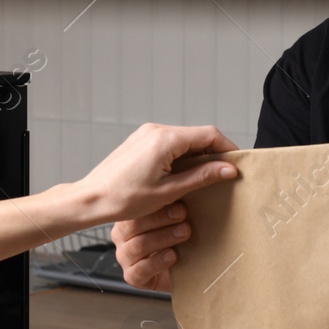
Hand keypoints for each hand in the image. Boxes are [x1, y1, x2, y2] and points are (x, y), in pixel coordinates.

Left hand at [75, 123, 236, 229]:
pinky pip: (170, 143)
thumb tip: (229, 169)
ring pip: (184, 139)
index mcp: (165, 139)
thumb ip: (202, 177)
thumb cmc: (124, 197)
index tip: (237, 165)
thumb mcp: (170, 191)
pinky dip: (182, 155)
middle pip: (197, 135)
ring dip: (198, 155)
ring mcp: (147, 133)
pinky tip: (184, 175)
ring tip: (205, 178)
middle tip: (225, 175)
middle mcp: (156, 129)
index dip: (227, 149)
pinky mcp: (141, 141)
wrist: (91, 198)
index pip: (209, 135)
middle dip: (214, 153)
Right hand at [111, 204, 192, 292]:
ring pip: (137, 246)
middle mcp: (121, 236)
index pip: (136, 207)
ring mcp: (124, 257)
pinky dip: (157, 262)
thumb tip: (185, 188)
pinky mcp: (132, 276)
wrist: (183, 271)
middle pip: (134, 225)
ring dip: (163, 238)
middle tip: (183, 215)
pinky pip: (140, 270)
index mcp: (128, 218)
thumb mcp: (175, 219)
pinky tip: (172, 255)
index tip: (178, 202)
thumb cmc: (177, 239)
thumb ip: (173, 206)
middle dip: (161, 219)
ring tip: (183, 232)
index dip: (157, 205)